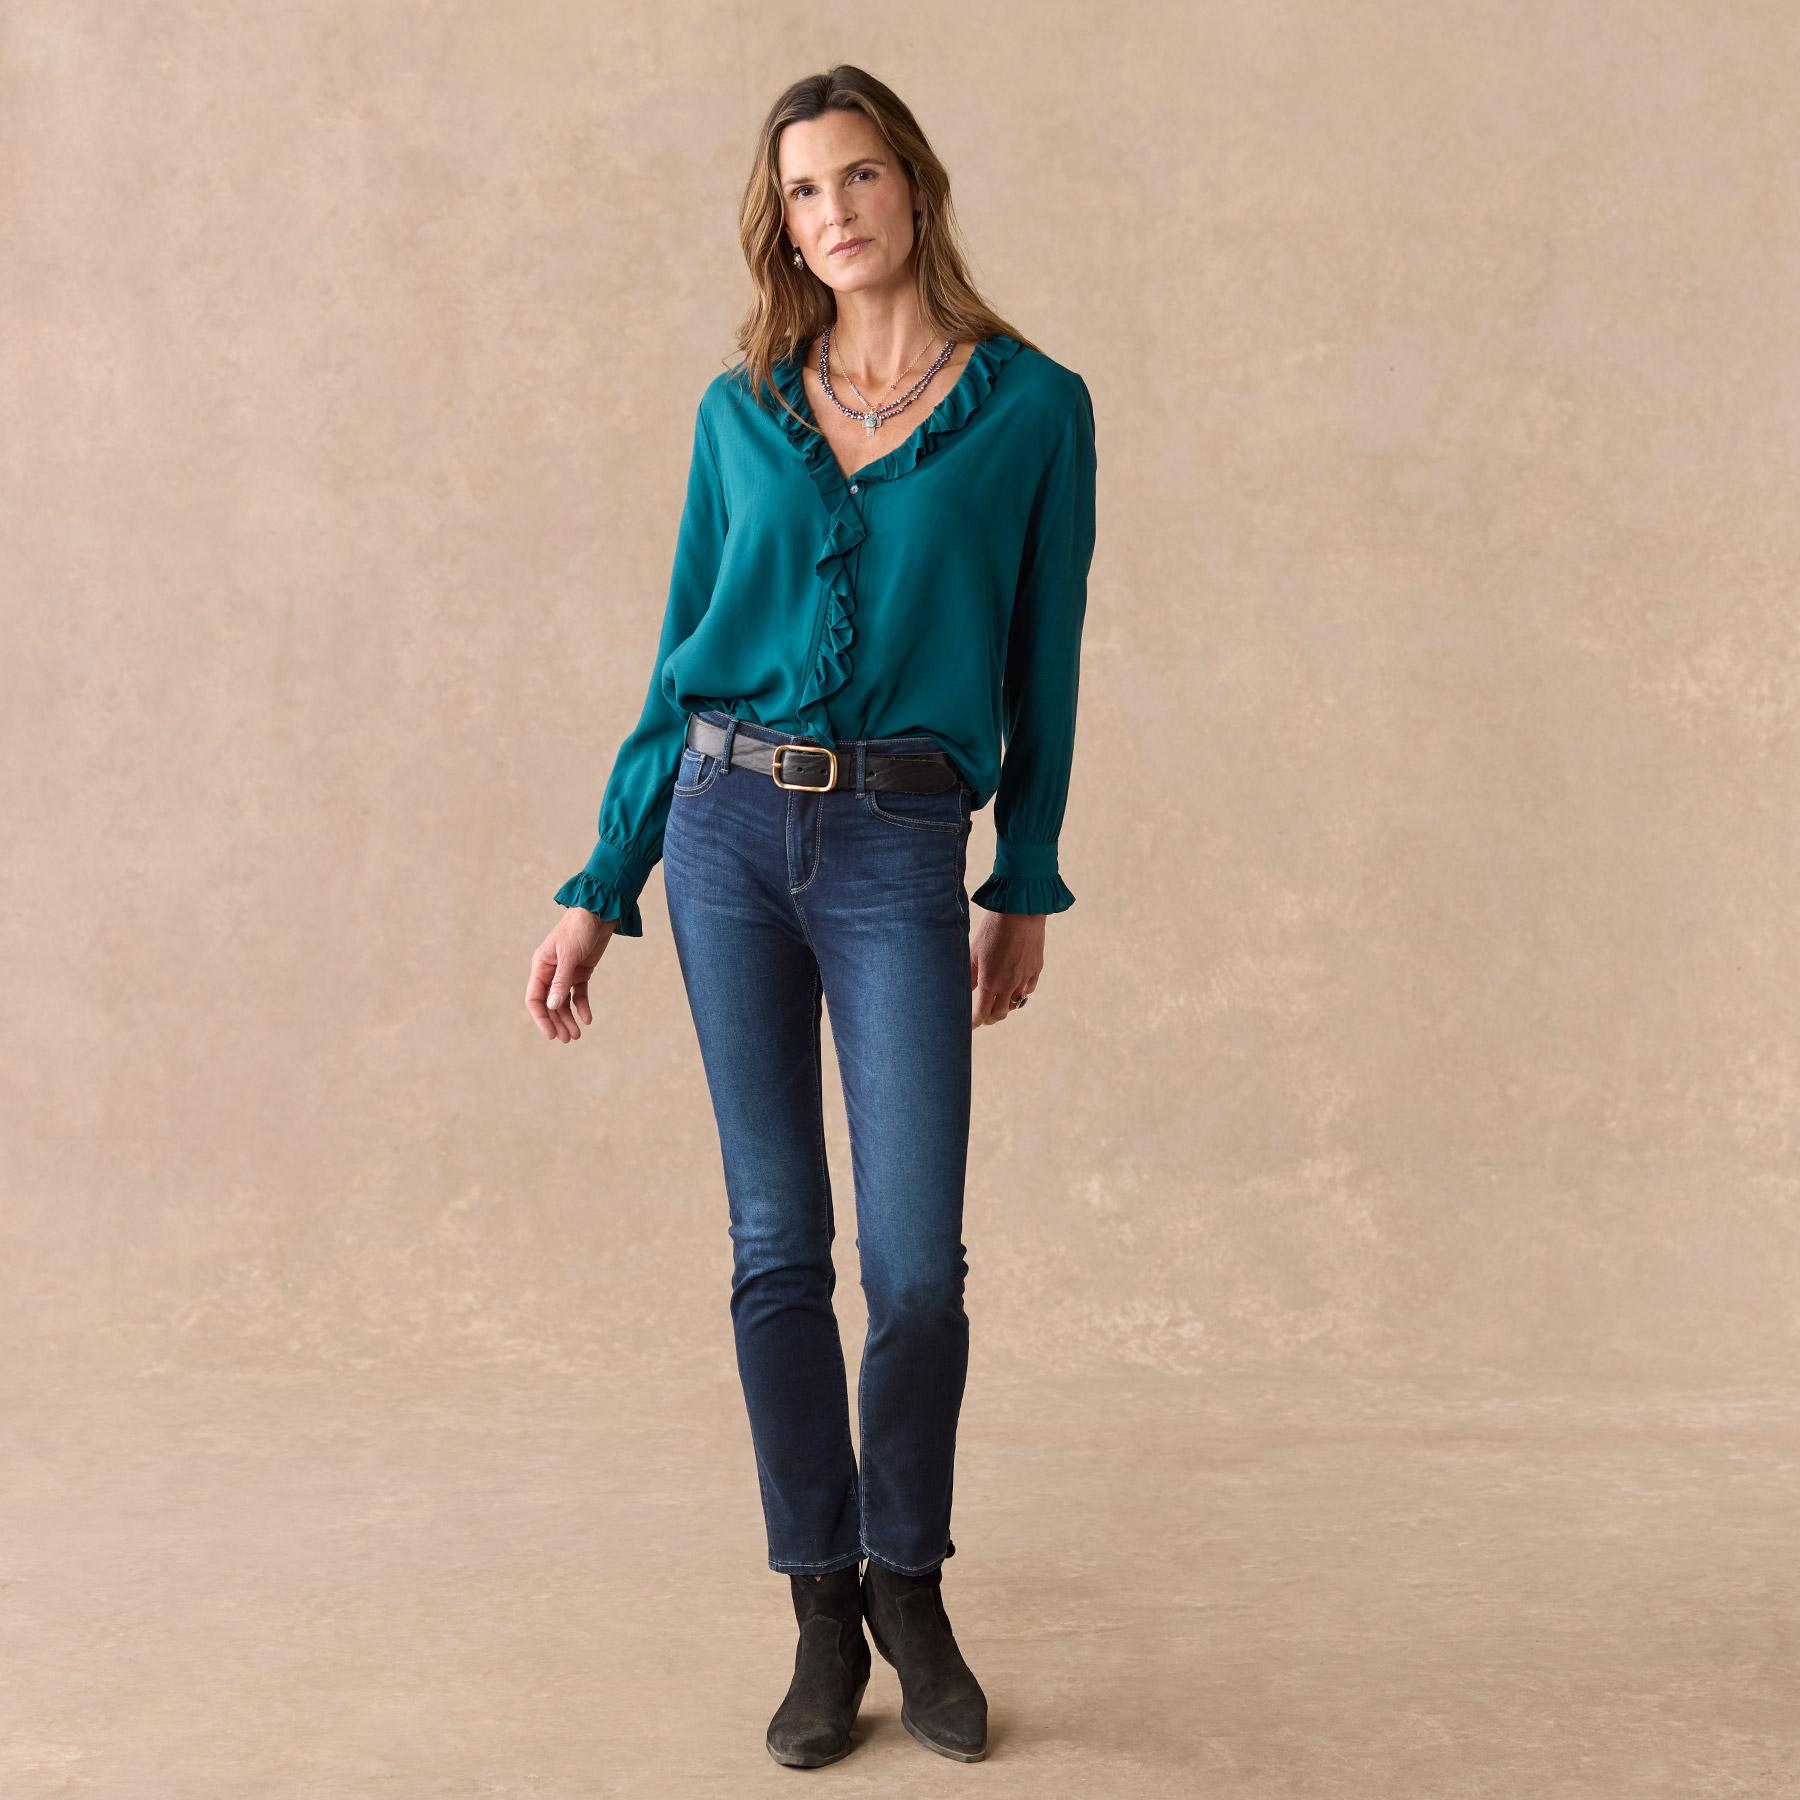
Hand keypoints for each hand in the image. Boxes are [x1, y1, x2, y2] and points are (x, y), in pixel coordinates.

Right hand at [526, 908, 614, 1042]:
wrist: (599, 912)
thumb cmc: (579, 929)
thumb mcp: (569, 955)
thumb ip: (561, 981)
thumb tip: (552, 1006)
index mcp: (541, 966)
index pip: (534, 998)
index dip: (541, 1017)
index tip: (551, 1034)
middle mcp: (551, 971)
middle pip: (550, 1003)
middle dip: (558, 1022)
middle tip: (569, 1039)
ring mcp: (566, 972)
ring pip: (564, 1002)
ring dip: (569, 1018)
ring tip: (577, 1035)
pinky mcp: (581, 971)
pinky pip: (579, 994)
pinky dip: (582, 1006)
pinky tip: (588, 1019)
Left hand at [969, 912, 1043, 1028]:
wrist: (1021, 911)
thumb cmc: (993, 929)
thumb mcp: (974, 951)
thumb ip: (969, 975)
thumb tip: (965, 991)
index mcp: (990, 981)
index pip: (981, 1013)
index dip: (974, 1022)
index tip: (970, 1025)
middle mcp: (1009, 984)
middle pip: (999, 1014)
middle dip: (989, 1018)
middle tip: (982, 1015)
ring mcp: (1025, 978)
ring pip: (1015, 1004)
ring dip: (1004, 1006)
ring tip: (996, 1001)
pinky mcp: (1036, 970)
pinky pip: (1028, 990)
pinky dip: (1019, 993)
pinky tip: (1012, 987)